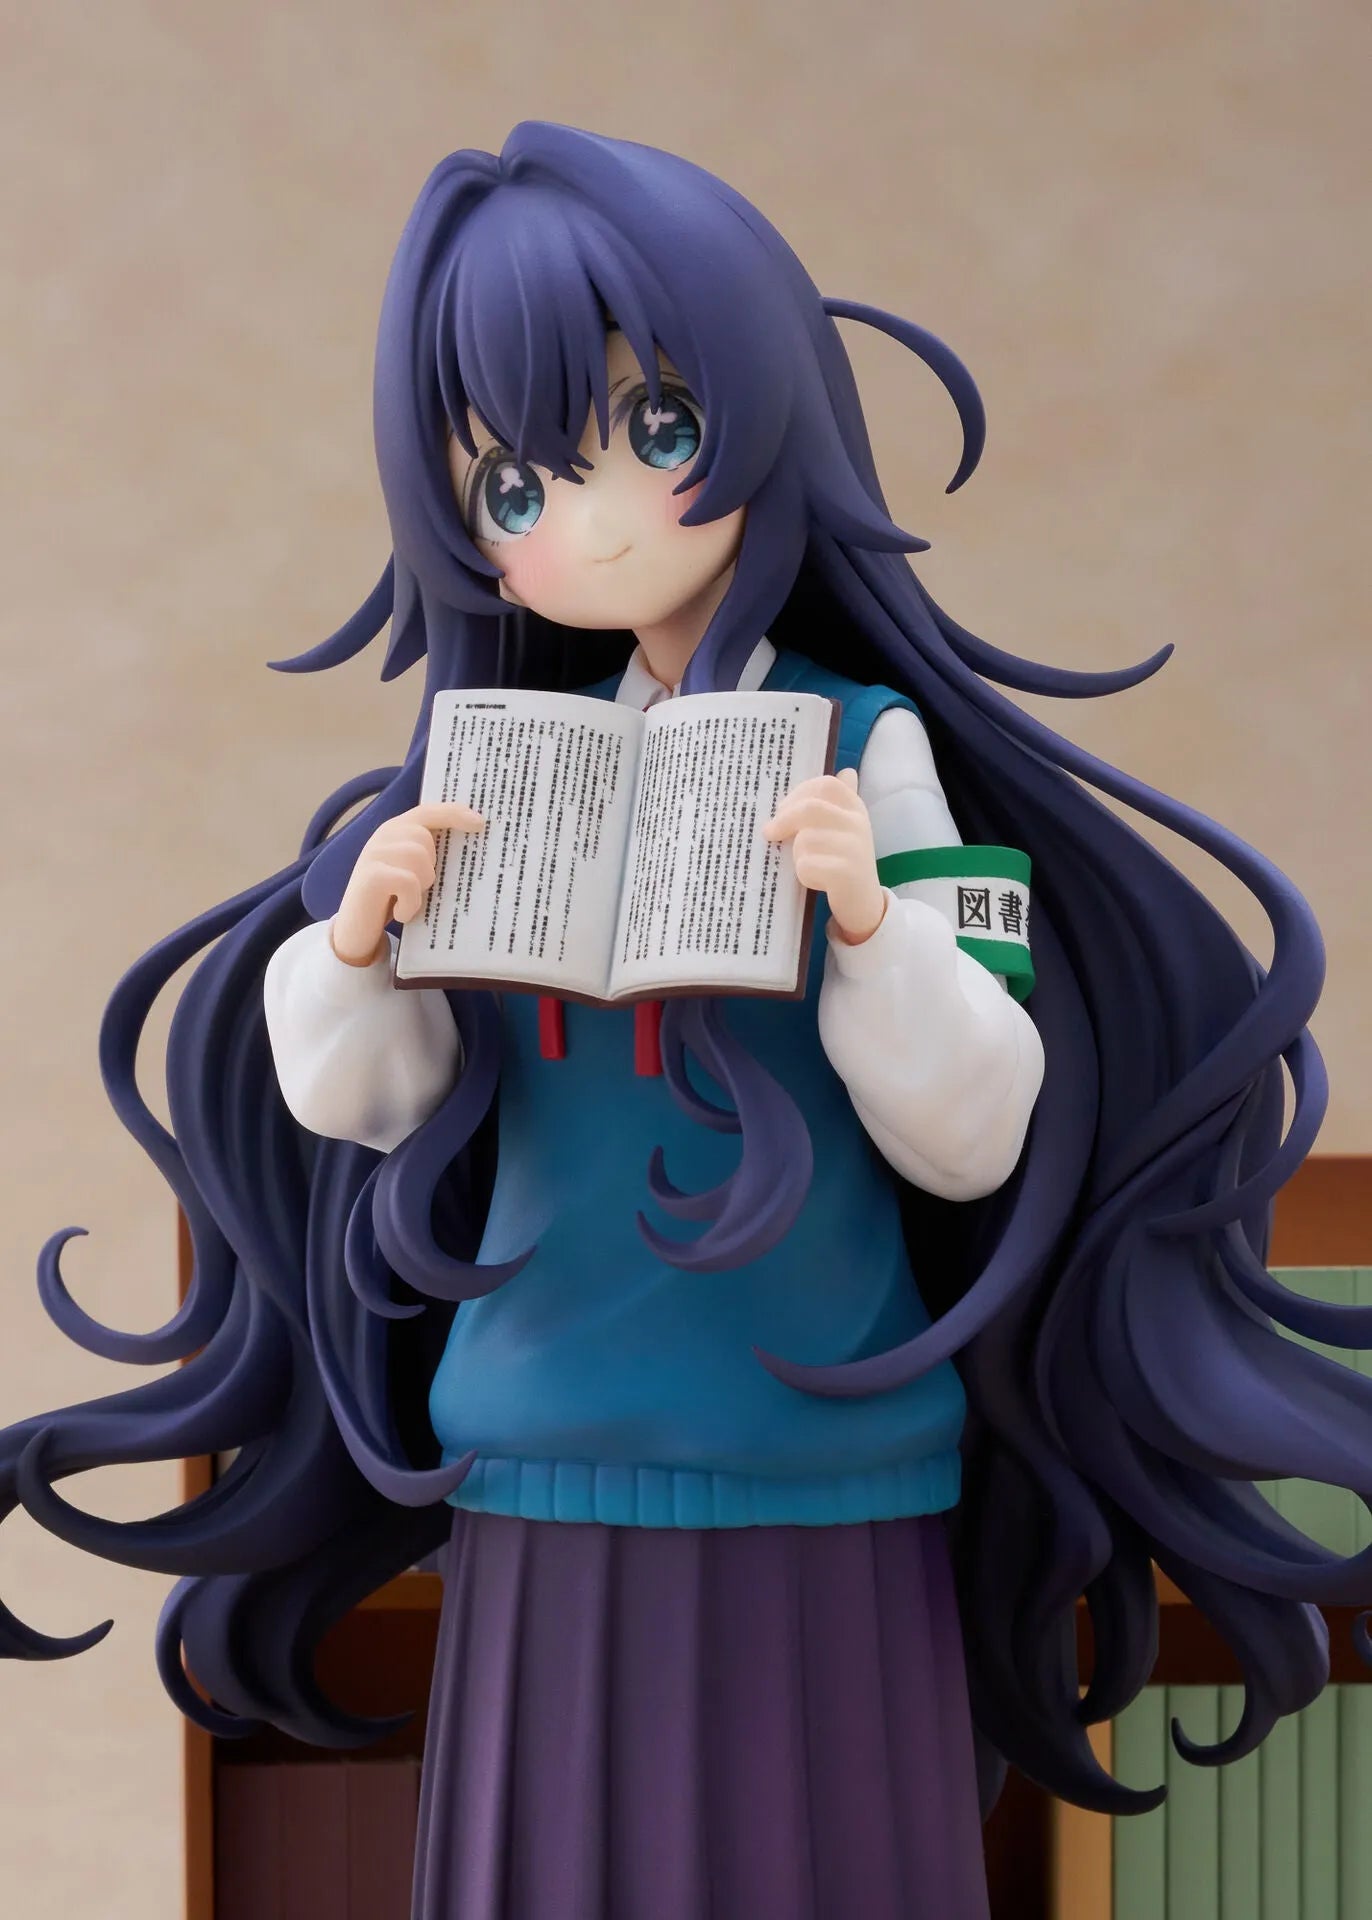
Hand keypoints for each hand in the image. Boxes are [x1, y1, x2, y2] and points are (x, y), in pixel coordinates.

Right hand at [332, 801, 484, 966]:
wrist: (356, 929)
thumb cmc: (392, 899)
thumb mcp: (412, 871)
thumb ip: (429, 854)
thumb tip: (471, 842)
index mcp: (396, 830)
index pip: (427, 812)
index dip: (453, 813)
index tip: (479, 823)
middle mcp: (383, 836)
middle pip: (425, 839)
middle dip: (429, 868)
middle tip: (416, 889)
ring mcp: (374, 854)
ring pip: (419, 859)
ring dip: (421, 887)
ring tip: (407, 900)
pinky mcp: (371, 876)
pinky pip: (408, 883)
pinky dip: (410, 902)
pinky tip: (400, 912)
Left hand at [761, 766, 886, 944]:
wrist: (864, 904)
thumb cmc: (845, 861)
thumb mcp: (846, 828)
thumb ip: (839, 802)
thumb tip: (846, 772)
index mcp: (856, 809)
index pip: (826, 785)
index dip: (798, 793)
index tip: (782, 808)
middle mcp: (858, 824)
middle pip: (811, 809)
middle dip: (784, 820)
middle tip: (770, 833)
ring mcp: (854, 848)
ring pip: (805, 840)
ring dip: (797, 854)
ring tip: (808, 864)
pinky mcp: (846, 873)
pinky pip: (806, 865)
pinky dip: (803, 874)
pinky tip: (815, 881)